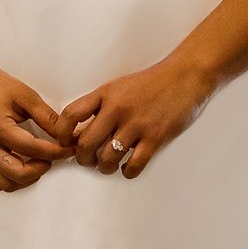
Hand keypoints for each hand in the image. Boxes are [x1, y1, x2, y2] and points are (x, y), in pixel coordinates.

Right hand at [0, 58, 71, 193]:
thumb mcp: (26, 96)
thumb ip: (47, 118)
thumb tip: (64, 136)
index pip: (32, 149)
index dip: (55, 151)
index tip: (68, 148)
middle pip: (18, 173)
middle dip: (41, 168)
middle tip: (54, 156)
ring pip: (6, 183)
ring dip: (26, 178)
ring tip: (39, 162)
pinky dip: (13, 179)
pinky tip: (24, 165)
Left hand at [58, 58, 217, 180]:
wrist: (185, 76)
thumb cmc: (151, 82)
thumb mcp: (119, 87)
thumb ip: (100, 105)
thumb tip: (80, 130)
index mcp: (105, 94)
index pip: (71, 115)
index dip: (62, 133)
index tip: (64, 142)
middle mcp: (117, 110)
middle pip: (86, 143)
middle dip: (83, 158)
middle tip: (87, 160)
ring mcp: (136, 125)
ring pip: (107, 158)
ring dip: (104, 167)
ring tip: (108, 165)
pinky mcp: (155, 137)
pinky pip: (133, 165)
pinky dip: (127, 172)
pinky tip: (127, 168)